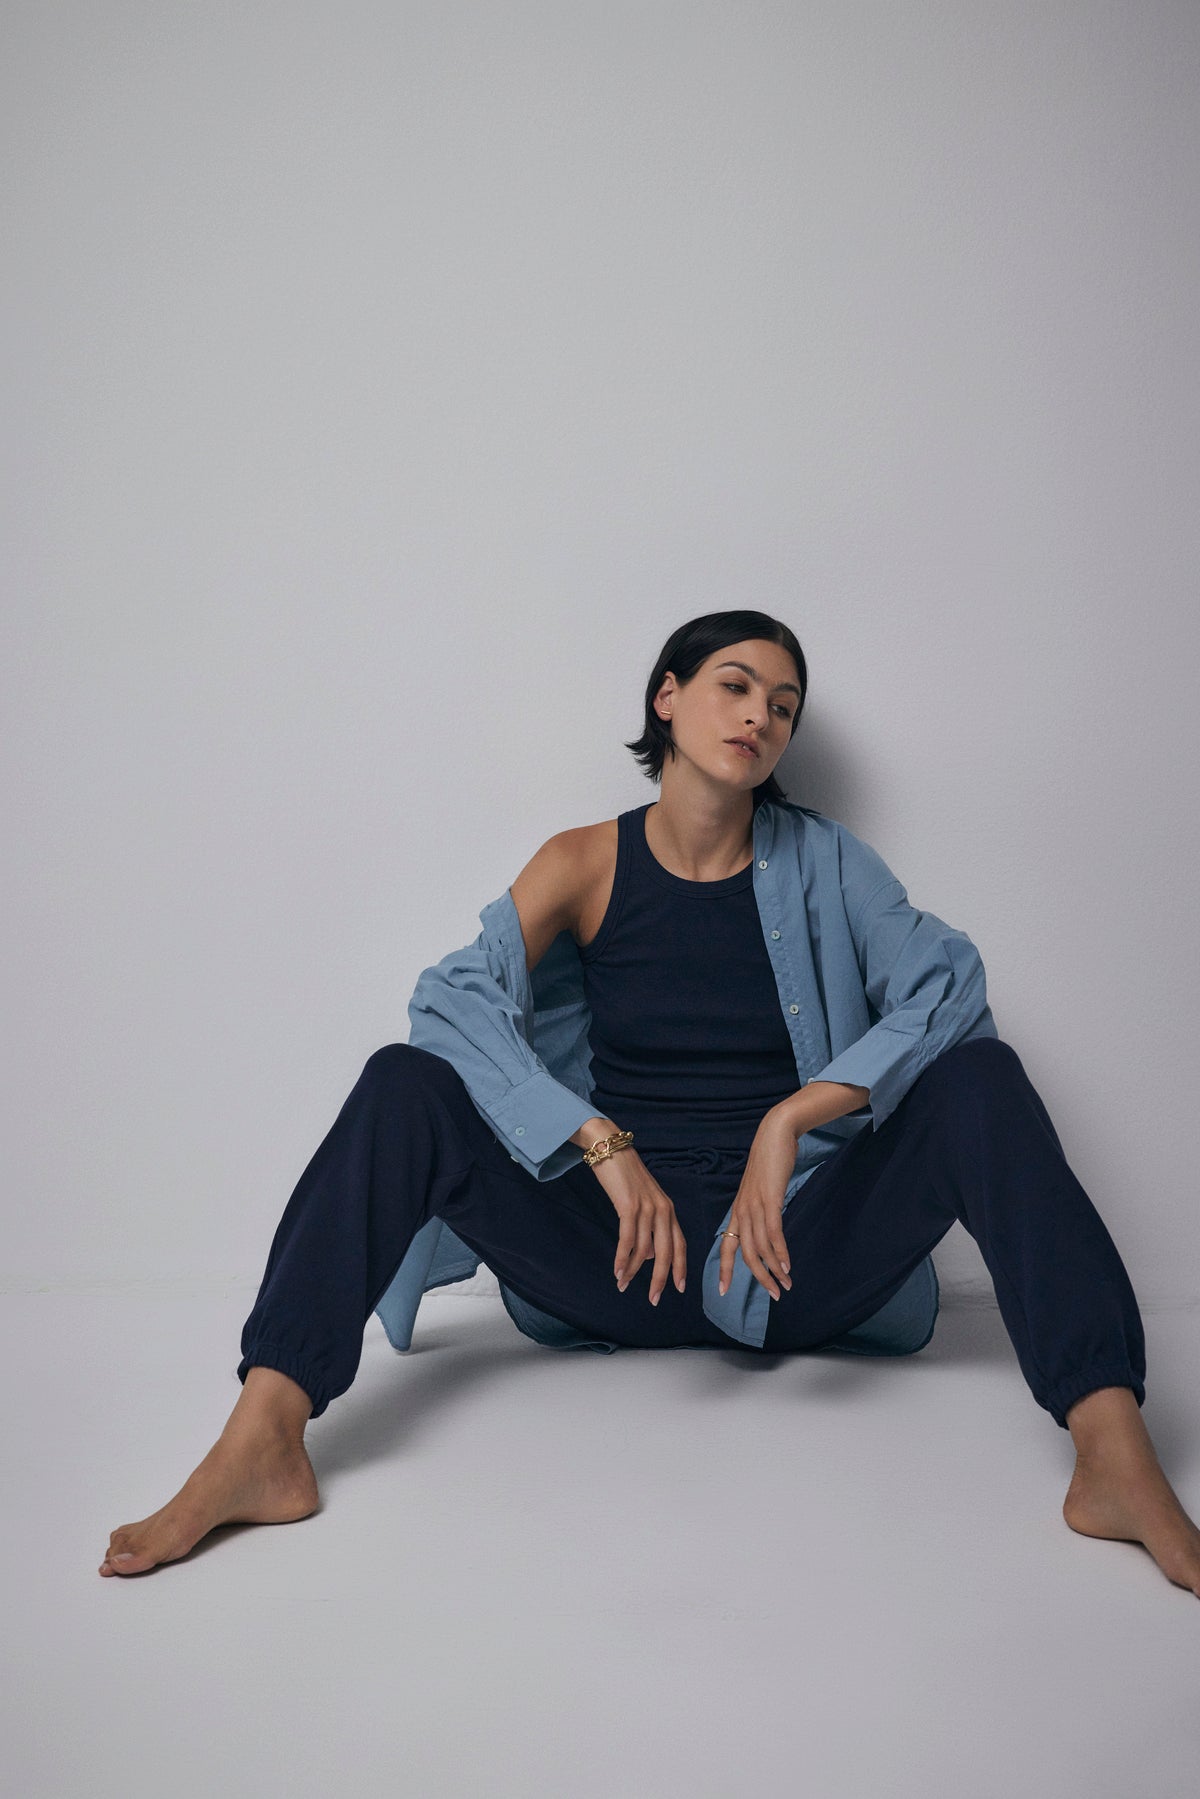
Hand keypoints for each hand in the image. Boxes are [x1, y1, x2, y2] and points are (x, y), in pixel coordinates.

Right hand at [587, 1149, 686, 1304]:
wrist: (609, 1148)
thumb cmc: (623, 1176)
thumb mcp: (642, 1201)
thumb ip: (649, 1226)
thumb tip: (649, 1256)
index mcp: (668, 1209)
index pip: (680, 1244)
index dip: (680, 1267)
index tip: (679, 1288)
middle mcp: (663, 1210)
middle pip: (667, 1253)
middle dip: (660, 1279)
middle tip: (653, 1299)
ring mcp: (647, 1208)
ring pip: (644, 1250)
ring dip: (633, 1271)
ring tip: (622, 1285)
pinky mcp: (629, 1206)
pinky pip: (628, 1240)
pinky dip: (622, 1258)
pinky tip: (617, 1271)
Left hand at [718, 1106, 796, 1300]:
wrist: (773, 1135)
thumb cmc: (768, 1163)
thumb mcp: (760, 1191)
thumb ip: (760, 1210)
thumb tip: (766, 1229)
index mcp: (737, 1211)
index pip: (727, 1246)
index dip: (725, 1270)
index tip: (722, 1292)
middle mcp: (742, 1211)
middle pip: (745, 1254)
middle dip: (759, 1278)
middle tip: (775, 1295)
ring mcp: (755, 1205)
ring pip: (760, 1247)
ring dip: (774, 1269)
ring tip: (786, 1284)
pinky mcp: (770, 1199)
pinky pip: (773, 1232)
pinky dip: (779, 1251)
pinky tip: (787, 1265)